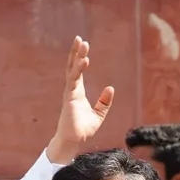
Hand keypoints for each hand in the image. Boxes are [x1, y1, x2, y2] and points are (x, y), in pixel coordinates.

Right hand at [46, 37, 113, 164]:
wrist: (73, 141)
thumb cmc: (82, 129)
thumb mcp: (99, 115)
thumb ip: (104, 102)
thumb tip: (110, 88)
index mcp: (77, 91)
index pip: (77, 71)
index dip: (79, 58)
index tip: (83, 45)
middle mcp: (72, 89)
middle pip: (72, 66)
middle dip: (76, 52)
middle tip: (80, 38)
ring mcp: (70, 93)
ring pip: (72, 70)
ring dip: (77, 56)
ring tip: (81, 44)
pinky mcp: (69, 98)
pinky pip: (74, 81)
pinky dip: (79, 70)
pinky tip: (84, 61)